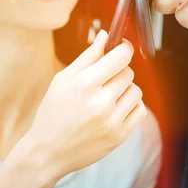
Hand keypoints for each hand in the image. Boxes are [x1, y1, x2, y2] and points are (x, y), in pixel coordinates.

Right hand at [12, 30, 145, 179]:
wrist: (48, 152)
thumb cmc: (53, 113)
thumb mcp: (62, 80)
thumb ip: (87, 57)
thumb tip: (105, 36)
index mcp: (84, 84)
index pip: (121, 57)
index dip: (124, 49)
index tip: (121, 48)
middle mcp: (100, 102)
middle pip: (128, 73)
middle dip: (118, 72)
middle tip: (104, 80)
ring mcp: (111, 121)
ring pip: (136, 91)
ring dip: (125, 90)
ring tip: (108, 97)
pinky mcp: (119, 136)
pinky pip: (140, 111)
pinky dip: (131, 106)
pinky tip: (116, 109)